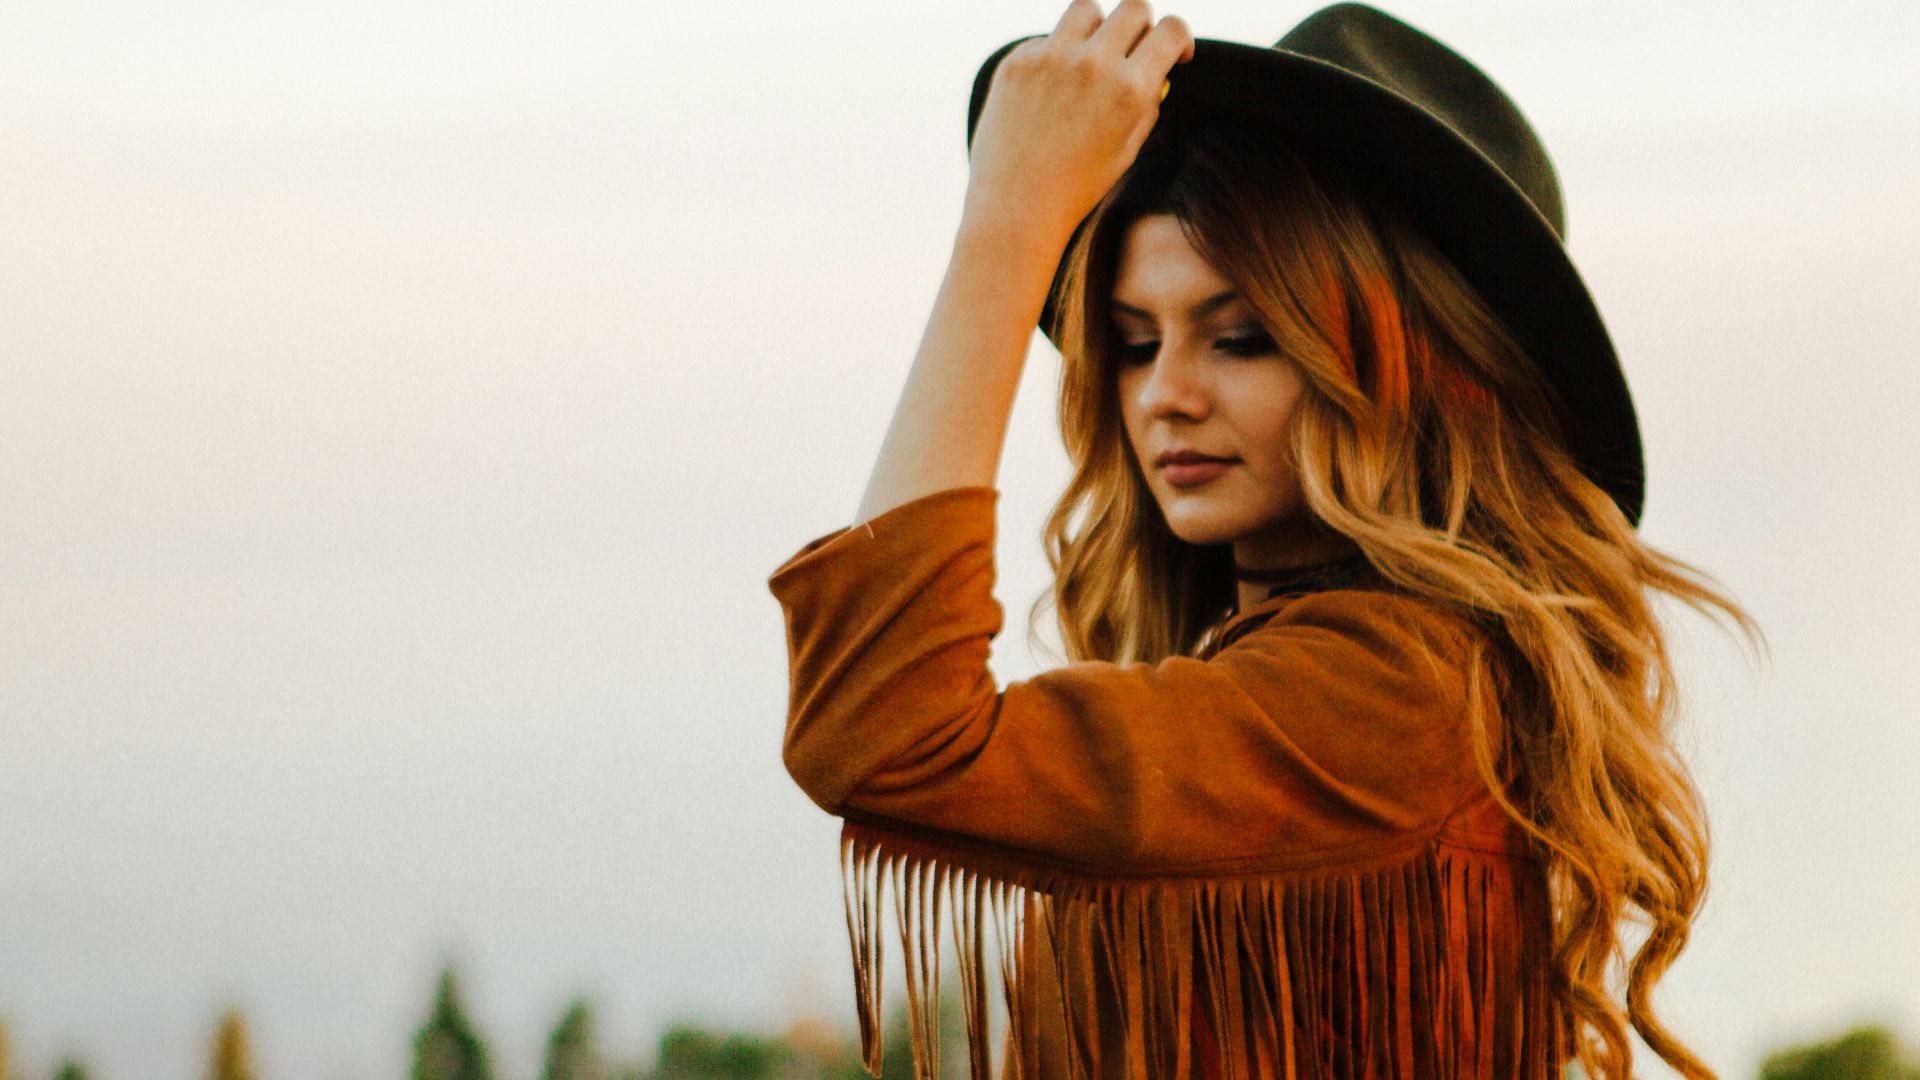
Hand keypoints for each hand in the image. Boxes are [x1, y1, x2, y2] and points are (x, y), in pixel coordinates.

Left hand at [962, 0, 1194, 242]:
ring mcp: (1050, 58)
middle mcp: (1093, 65)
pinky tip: (1049, 93)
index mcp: (1130, 89)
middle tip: (1133, 51)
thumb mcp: (1128, 150)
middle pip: (1134, 7)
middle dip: (1142, 26)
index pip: (1171, 30)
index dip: (1180, 38)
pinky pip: (1047, 38)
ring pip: (1087, 10)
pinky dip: (1056, 55)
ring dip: (1097, 28)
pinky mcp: (1017, 62)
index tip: (1174, 52)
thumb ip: (1147, 103)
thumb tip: (1155, 69)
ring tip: (1091, 59)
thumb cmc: (1077, 187)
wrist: (1016, 208)